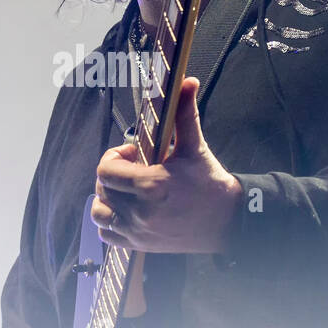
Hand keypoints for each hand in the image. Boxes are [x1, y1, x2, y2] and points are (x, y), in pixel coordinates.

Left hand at [91, 76, 242, 253]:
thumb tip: (186, 81)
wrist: (228, 220)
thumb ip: (184, 113)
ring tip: (125, 192)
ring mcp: (139, 232)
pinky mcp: (141, 245)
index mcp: (150, 185)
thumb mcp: (195, 146)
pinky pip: (107, 236)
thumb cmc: (210, 182)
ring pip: (100, 214)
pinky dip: (111, 223)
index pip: (105, 169)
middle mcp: (139, 211)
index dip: (114, 157)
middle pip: (101, 189)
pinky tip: (127, 211)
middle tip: (133, 170)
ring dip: (107, 200)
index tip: (133, 154)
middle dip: (112, 175)